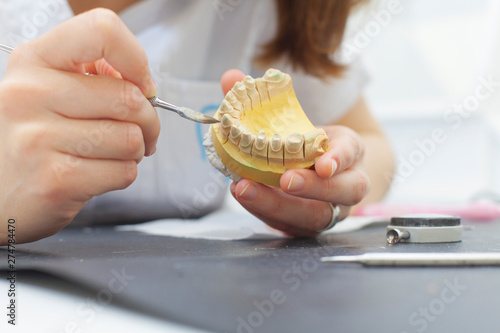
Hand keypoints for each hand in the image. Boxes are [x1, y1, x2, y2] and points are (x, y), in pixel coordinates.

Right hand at [0, 9, 159, 243]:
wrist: (4, 193)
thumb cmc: (41, 138)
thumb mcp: (55, 91)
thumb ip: (97, 76)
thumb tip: (143, 84)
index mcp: (34, 59)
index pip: (102, 31)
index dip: (136, 60)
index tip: (143, 86)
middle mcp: (29, 93)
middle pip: (129, 98)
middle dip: (148, 121)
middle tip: (138, 132)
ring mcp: (37, 137)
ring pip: (131, 138)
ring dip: (134, 151)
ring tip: (110, 152)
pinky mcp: (54, 179)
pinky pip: (124, 171)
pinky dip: (124, 174)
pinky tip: (98, 172)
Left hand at [221, 70, 369, 236]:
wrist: (319, 172)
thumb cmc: (305, 142)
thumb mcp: (294, 119)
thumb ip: (261, 99)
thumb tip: (230, 78)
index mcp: (350, 152)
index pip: (353, 152)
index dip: (340, 158)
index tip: (323, 163)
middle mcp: (346, 184)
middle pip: (344, 192)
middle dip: (314, 189)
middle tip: (286, 180)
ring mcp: (329, 209)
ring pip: (317, 218)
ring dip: (281, 206)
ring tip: (247, 190)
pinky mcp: (306, 224)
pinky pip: (291, 225)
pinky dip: (264, 210)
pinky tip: (243, 195)